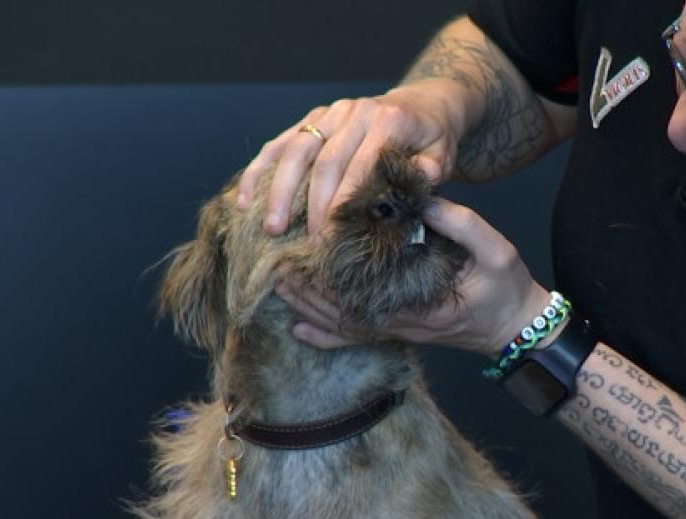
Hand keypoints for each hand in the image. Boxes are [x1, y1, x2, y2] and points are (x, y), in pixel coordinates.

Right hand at [237, 81, 465, 235]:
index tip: (333, 239)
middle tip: (305, 245)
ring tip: (269, 228)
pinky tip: (244, 200)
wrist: (423, 106)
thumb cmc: (432, 141)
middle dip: (311, 206)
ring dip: (278, 191)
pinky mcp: (313, 119)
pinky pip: (280, 143)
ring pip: (295, 150)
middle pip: (324, 162)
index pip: (359, 167)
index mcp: (387, 121)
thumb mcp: (441, 156)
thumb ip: (428, 175)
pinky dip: (259, 171)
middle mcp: (355, 112)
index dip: (343, 204)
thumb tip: (408, 193)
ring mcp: (330, 113)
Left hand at [276, 197, 552, 357]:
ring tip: (279, 289)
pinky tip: (301, 329)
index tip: (306, 255)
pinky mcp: (401, 330)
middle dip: (308, 293)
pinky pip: (357, 337)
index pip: (366, 294)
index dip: (332, 279)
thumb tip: (421, 201)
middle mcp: (404, 323)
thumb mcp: (495, 251)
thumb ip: (461, 224)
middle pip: (343, 314)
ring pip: (344, 327)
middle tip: (276, 271)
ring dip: (309, 310)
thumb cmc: (507, 289)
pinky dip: (326, 336)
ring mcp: (400, 330)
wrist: (517, 327)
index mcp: (422, 305)